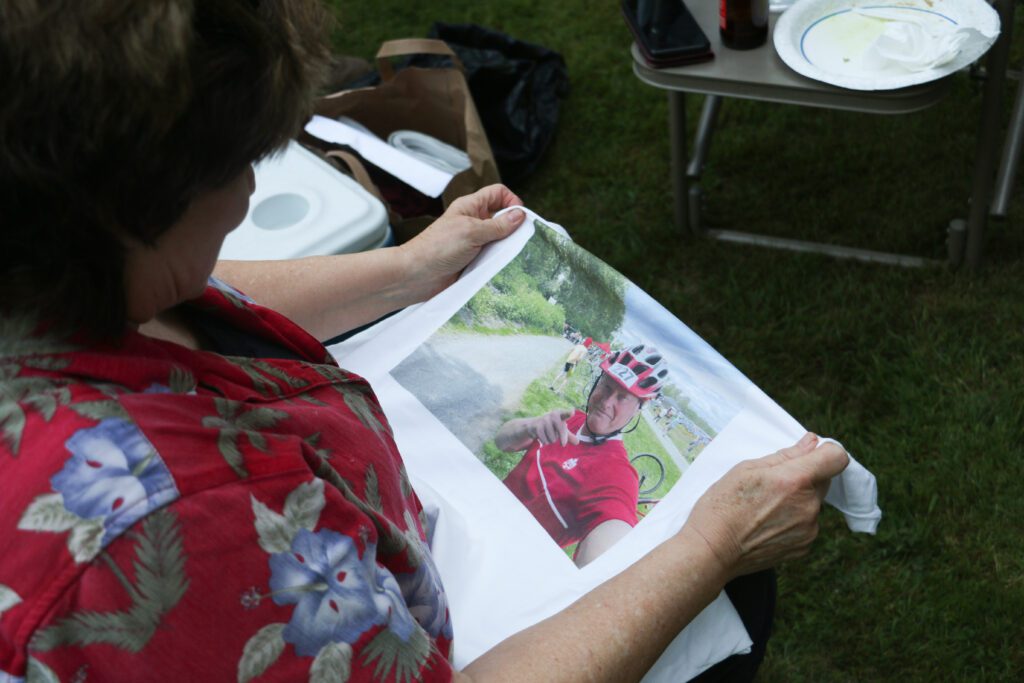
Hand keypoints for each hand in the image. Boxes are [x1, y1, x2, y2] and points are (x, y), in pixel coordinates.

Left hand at [397, 184, 526, 299]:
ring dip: (506, 247)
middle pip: (502, 218)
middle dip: (513, 227)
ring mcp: (474, 242)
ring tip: (511, 256)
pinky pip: (492, 258)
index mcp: (470, 207)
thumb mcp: (471, 232)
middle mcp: (473, 222)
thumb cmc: (437, 248)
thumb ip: (497, 225)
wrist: (416, 276)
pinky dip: (499, 262)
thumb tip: (520, 215)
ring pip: (499, 240)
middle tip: (520, 239)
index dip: (511, 200)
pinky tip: (503, 268)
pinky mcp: (473, 261)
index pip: (497, 194)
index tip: (520, 216)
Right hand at [525, 409, 579, 446]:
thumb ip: (569, 436)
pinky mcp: (537, 426)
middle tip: (563, 444)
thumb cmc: (552, 427)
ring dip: (551, 440)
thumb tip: (577, 442)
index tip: (572, 412)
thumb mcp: (561, 430)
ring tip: (549, 436)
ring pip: (552, 438)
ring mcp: (544, 420)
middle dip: (562, 437)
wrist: (534, 425)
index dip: (568, 413)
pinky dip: (545, 442)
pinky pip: (544, 440)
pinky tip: (544, 439)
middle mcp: (552, 415)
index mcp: (560, 414)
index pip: (565, 414)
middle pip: (561, 429)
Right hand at [681, 433, 848, 578]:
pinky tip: (767, 524)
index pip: (836, 458)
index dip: (826, 452)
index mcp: (794, 480)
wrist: (712, 551)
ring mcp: (809, 529)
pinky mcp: (804, 547)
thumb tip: (811, 442)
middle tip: (773, 483)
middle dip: (804, 476)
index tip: (810, 454)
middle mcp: (808, 505)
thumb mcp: (746, 470)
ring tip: (765, 507)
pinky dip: (793, 520)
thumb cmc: (722, 507)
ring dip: (797, 499)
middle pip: (823, 480)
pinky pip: (807, 524)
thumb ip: (785, 455)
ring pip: (813, 503)